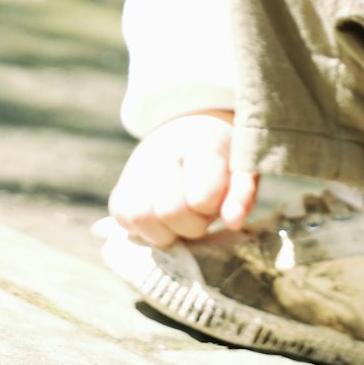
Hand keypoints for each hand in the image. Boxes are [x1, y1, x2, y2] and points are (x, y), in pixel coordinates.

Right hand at [107, 110, 258, 247]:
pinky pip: (123, 219)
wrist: (191, 133)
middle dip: (191, 224)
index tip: (216, 200)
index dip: (211, 208)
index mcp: (199, 141)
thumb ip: (242, 195)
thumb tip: (233, 221)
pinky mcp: (120, 188)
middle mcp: (162, 149)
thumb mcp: (243, 170)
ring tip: (181, 217)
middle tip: (200, 212)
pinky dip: (145, 230)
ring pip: (142, 217)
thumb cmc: (223, 159)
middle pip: (170, 210)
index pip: (201, 195)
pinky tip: (162, 220)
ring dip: (167, 231)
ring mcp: (136, 167)